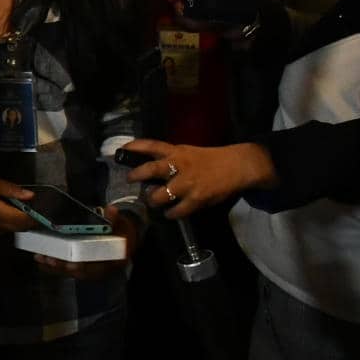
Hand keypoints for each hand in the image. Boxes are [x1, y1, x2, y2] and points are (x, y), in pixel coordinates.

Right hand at [0, 173, 38, 232]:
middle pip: (20, 227)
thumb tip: (30, 196)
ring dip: (20, 223)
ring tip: (23, 211)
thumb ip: (12, 190)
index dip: (36, 217)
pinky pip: (2, 230)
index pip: (24, 220)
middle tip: (36, 211)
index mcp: (0, 212)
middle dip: (30, 221)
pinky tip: (7, 215)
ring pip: (12, 229)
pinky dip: (9, 224)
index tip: (43, 212)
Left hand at [32, 204, 139, 279]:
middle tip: (50, 259)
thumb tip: (112, 210)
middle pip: (81, 271)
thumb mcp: (120, 223)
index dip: (86, 265)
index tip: (73, 263)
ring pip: (72, 272)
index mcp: (115, 260)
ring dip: (55, 267)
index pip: (99, 266)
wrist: (123, 237)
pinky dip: (53, 266)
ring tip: (41, 258)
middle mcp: (103, 268)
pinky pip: (66, 269)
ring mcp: (92, 269)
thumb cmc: (120, 230)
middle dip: (64, 267)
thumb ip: (114, 218)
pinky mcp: (81, 266)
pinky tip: (41, 259)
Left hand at [124, 139, 275, 219]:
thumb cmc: (210, 160)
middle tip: (130, 180)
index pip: (152, 145)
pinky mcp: (197, 199)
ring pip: (160, 195)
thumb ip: (170, 158)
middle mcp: (179, 165)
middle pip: (150, 169)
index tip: (121, 149)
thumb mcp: (188, 152)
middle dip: (136, 175)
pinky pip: (177, 211)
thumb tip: (149, 169)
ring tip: (153, 201)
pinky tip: (170, 213)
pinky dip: (171, 214)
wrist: (237, 166)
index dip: (135, 146)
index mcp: (177, 152)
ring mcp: (187, 183)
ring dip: (153, 200)